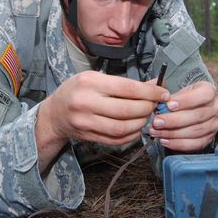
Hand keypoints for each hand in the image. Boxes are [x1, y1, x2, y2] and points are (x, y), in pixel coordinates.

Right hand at [36, 71, 168, 169]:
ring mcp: (86, 122)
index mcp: (89, 82)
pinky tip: (136, 127)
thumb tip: (155, 84)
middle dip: (147, 108)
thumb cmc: (77, 90)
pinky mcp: (88, 136)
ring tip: (146, 116)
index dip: (150, 92)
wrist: (54, 113)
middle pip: (127, 110)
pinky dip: (132, 135)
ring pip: (122, 127)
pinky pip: (116, 139)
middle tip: (155, 105)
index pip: (127, 88)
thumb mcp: (97, 78)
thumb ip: (125, 83)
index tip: (163, 93)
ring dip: (141, 123)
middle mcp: (86, 102)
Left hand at [148, 81, 217, 151]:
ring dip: (173, 133)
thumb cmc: (182, 100)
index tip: (169, 105)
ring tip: (157, 132)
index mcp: (210, 91)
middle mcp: (216, 108)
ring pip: (195, 131)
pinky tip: (165, 140)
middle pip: (198, 115)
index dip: (186, 101)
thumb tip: (159, 107)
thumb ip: (170, 98)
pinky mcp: (209, 138)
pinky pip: (195, 144)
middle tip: (157, 122)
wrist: (189, 110)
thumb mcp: (178, 92)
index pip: (204, 95)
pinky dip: (178, 144)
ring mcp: (214, 124)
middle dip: (174, 120)